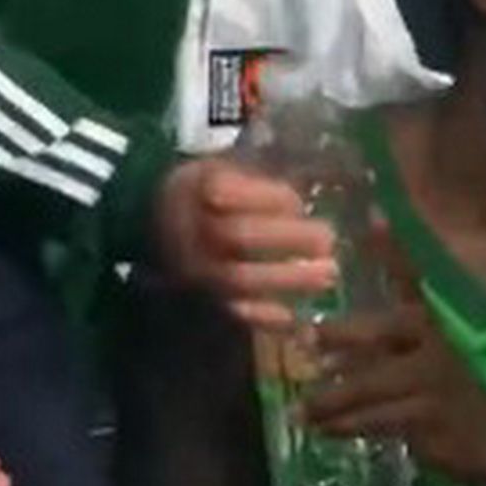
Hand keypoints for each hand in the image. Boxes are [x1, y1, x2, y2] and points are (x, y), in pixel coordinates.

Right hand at [153, 157, 337, 328]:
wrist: (157, 227)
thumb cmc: (206, 194)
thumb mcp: (222, 169)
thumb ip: (256, 179)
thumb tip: (304, 199)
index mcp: (193, 188)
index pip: (224, 191)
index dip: (267, 197)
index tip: (298, 202)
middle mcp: (188, 230)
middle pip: (236, 235)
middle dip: (288, 237)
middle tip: (329, 238)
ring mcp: (193, 268)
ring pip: (237, 278)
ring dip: (287, 278)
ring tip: (328, 273)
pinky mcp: (200, 298)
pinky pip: (232, 311)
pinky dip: (263, 316)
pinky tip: (295, 315)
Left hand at [301, 226, 485, 480]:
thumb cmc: (450, 395)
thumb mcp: (426, 351)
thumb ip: (385, 325)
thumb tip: (332, 307)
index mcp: (433, 323)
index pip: (414, 277)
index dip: (395, 249)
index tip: (373, 216)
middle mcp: (435, 345)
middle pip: (382, 332)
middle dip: (341, 335)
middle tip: (305, 338)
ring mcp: (432, 383)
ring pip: (369, 385)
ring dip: (331, 399)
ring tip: (301, 407)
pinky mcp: (425, 419)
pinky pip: (375, 420)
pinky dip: (346, 426)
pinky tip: (324, 430)